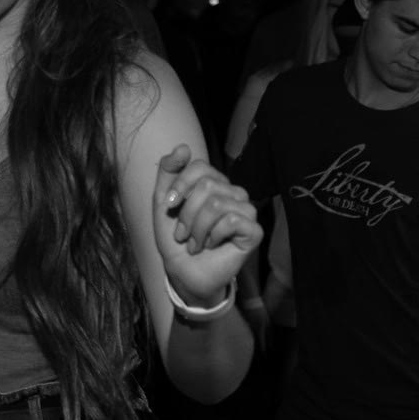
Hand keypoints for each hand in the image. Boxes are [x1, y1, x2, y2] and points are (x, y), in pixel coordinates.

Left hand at [151, 145, 259, 307]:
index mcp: (215, 184)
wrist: (184, 273)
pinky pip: (232, 221)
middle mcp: (234, 193)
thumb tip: (183, 146)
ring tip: (194, 244)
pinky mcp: (254, 231)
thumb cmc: (176, 239)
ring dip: (197, 229)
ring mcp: (246, 211)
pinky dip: (214, 236)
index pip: (200, 167)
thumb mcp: (163, 202)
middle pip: (207, 186)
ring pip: (217, 204)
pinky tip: (212, 246)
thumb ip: (168, 172)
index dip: (180, 186)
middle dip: (187, 214)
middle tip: (183, 235)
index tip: (169, 206)